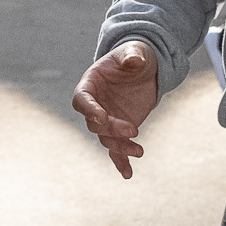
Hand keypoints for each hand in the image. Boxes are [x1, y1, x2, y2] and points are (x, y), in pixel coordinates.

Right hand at [72, 41, 161, 177]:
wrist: (144, 69)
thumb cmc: (135, 56)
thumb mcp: (135, 52)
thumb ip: (132, 56)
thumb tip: (134, 61)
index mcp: (90, 84)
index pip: (82, 100)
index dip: (89, 109)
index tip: (101, 117)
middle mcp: (94, 105)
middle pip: (95, 123)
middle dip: (112, 128)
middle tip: (133, 130)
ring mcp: (106, 119)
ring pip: (106, 139)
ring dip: (120, 147)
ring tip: (139, 151)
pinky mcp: (119, 130)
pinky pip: (116, 148)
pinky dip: (121, 160)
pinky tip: (128, 173)